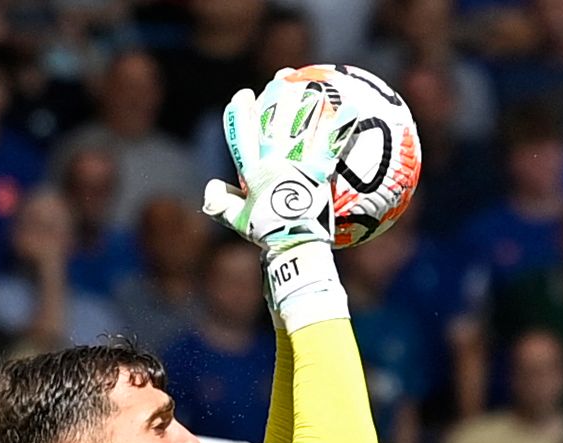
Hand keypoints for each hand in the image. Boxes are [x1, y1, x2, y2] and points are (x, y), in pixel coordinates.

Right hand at [203, 75, 337, 256]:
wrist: (293, 245)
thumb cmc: (267, 236)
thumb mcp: (238, 221)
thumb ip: (221, 204)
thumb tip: (210, 186)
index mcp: (252, 171)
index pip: (241, 135)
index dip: (240, 113)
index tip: (242, 96)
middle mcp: (272, 162)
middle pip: (272, 120)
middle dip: (275, 94)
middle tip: (282, 76)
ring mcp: (296, 164)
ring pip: (301, 124)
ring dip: (307, 101)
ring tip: (314, 84)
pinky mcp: (319, 171)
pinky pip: (332, 143)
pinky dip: (342, 124)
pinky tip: (352, 107)